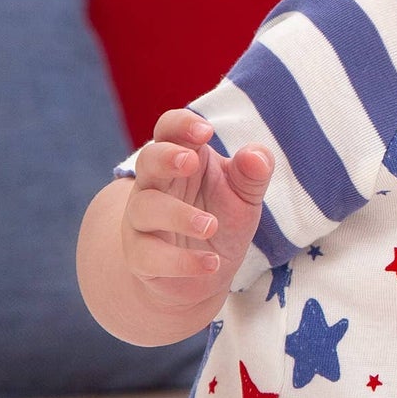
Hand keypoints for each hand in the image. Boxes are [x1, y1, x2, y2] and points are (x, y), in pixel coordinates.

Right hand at [121, 109, 273, 310]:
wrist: (204, 273)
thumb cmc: (222, 218)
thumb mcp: (245, 195)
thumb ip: (253, 173)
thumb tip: (256, 155)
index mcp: (182, 159)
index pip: (169, 129)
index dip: (182, 124)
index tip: (205, 131)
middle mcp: (155, 185)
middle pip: (148, 160)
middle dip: (166, 157)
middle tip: (190, 162)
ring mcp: (142, 220)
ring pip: (145, 208)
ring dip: (178, 215)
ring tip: (211, 225)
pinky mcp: (140, 256)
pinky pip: (150, 255)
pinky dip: (180, 261)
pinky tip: (211, 263)